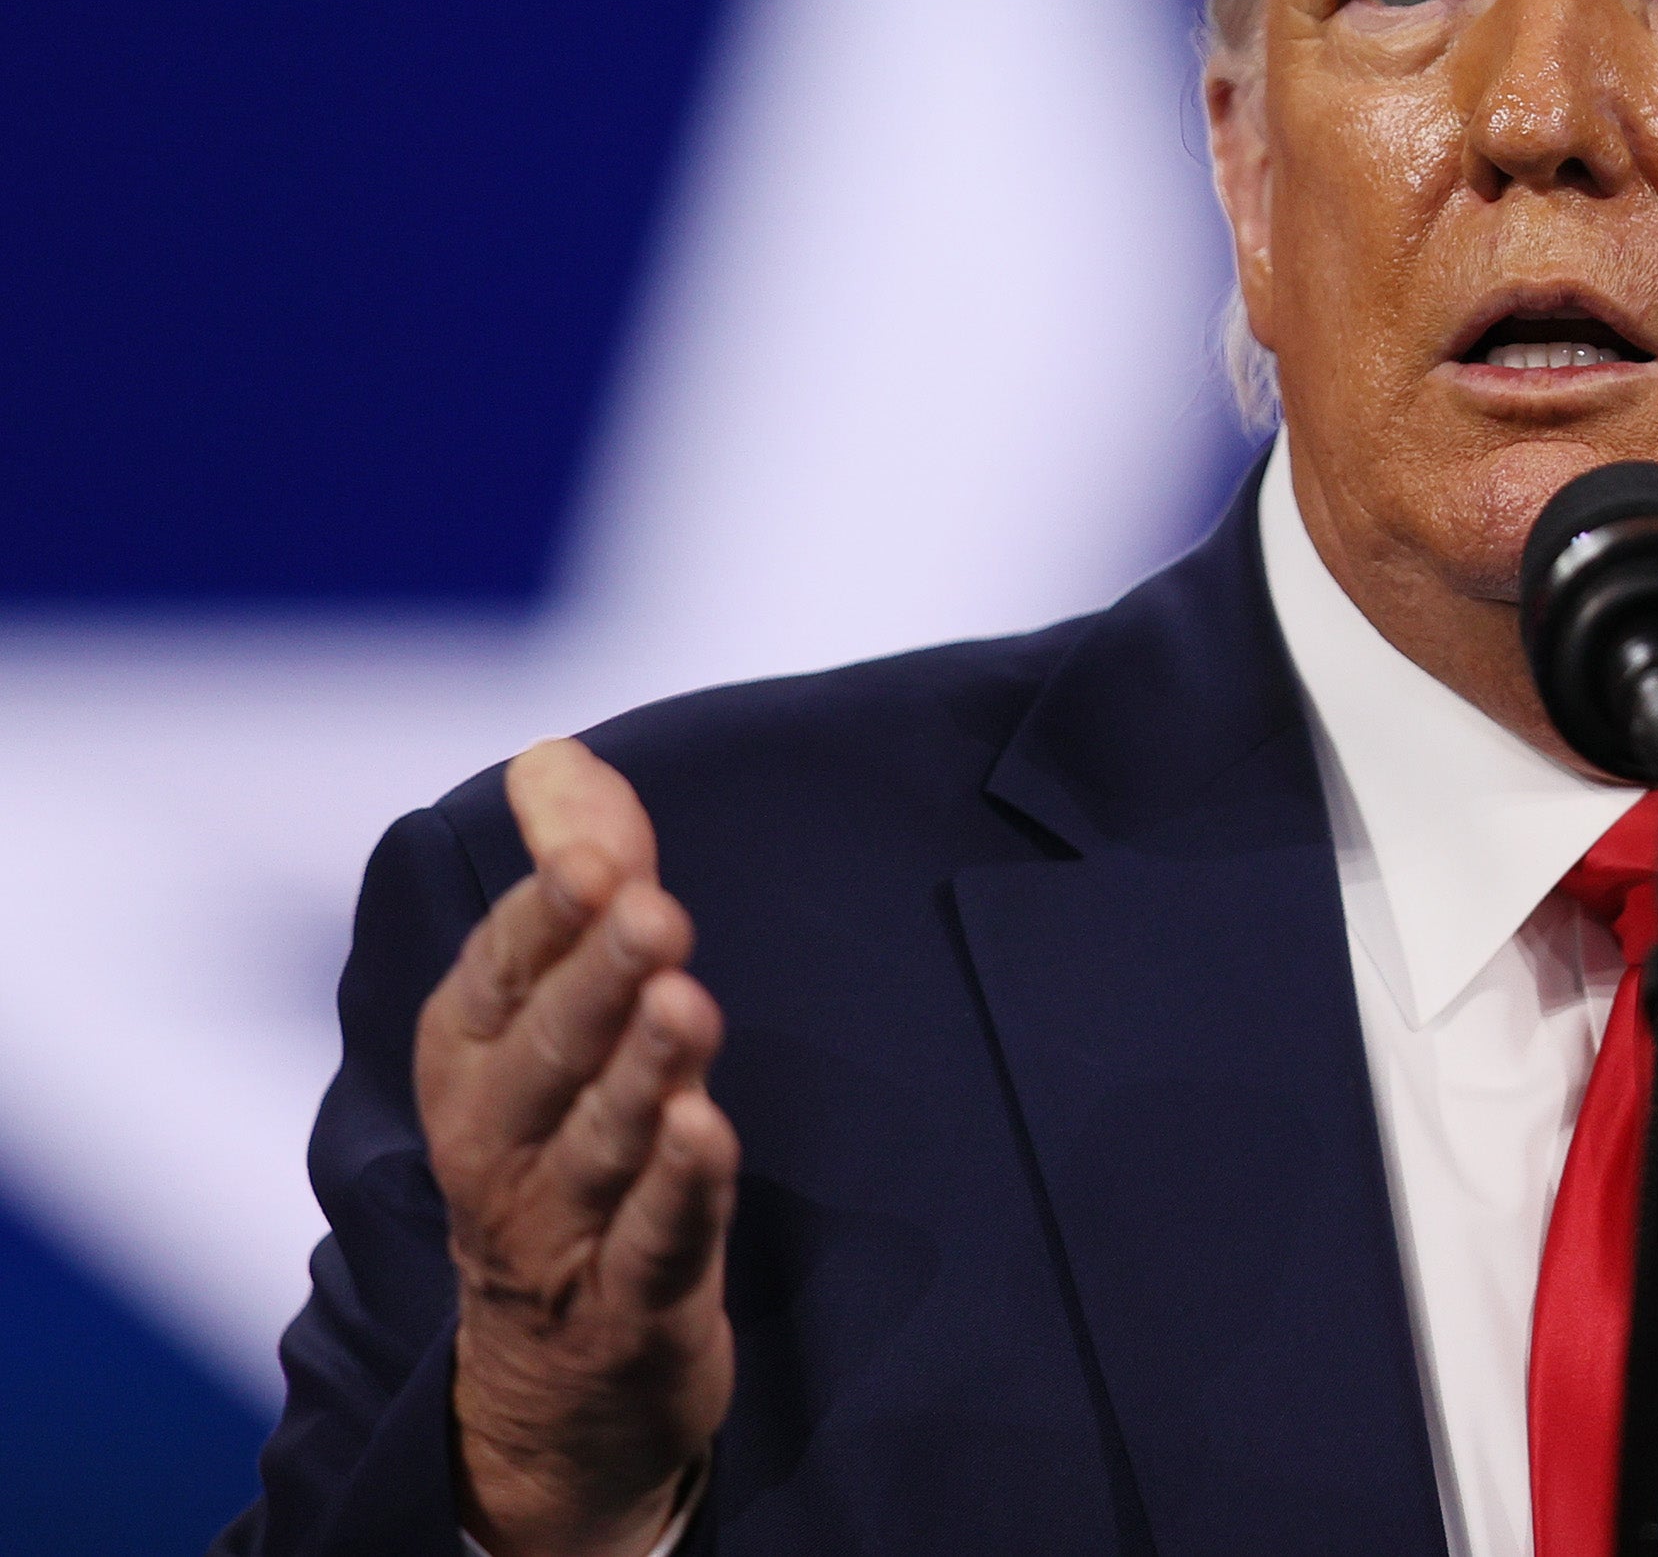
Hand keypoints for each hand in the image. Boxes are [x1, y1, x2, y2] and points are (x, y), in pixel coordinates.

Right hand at [416, 738, 736, 1556]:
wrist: (556, 1380)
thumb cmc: (566, 1147)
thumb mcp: (562, 1016)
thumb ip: (576, 882)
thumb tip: (554, 755)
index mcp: (472, 1060)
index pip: (500, 975)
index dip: (544, 918)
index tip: (594, 855)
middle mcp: (498, 1143)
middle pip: (545, 1053)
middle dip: (595, 978)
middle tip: (651, 906)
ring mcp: (559, 1231)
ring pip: (598, 1144)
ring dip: (641, 1073)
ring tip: (689, 1003)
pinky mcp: (631, 1304)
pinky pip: (653, 1242)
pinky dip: (678, 1191)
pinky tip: (706, 1134)